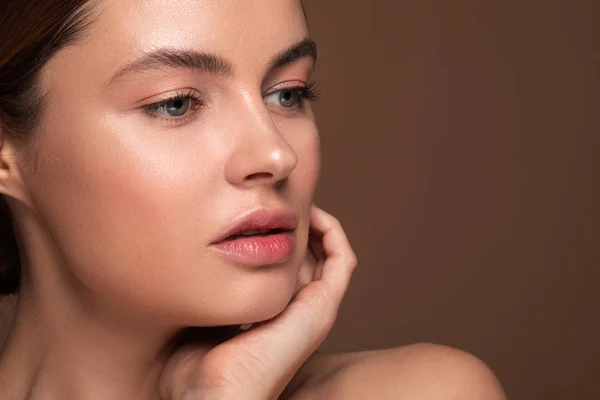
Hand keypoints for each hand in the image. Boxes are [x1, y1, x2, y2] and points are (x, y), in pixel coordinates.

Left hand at [160, 205, 357, 399]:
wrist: (212, 394)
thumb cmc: (196, 365)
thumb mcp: (201, 314)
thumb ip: (204, 290)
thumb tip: (188, 260)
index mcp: (273, 314)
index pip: (287, 265)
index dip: (279, 236)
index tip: (258, 213)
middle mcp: (297, 310)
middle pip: (309, 256)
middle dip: (296, 225)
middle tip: (277, 200)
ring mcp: (313, 309)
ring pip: (328, 254)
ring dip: (316, 224)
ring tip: (296, 200)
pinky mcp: (322, 307)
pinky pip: (342, 259)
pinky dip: (332, 232)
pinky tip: (311, 213)